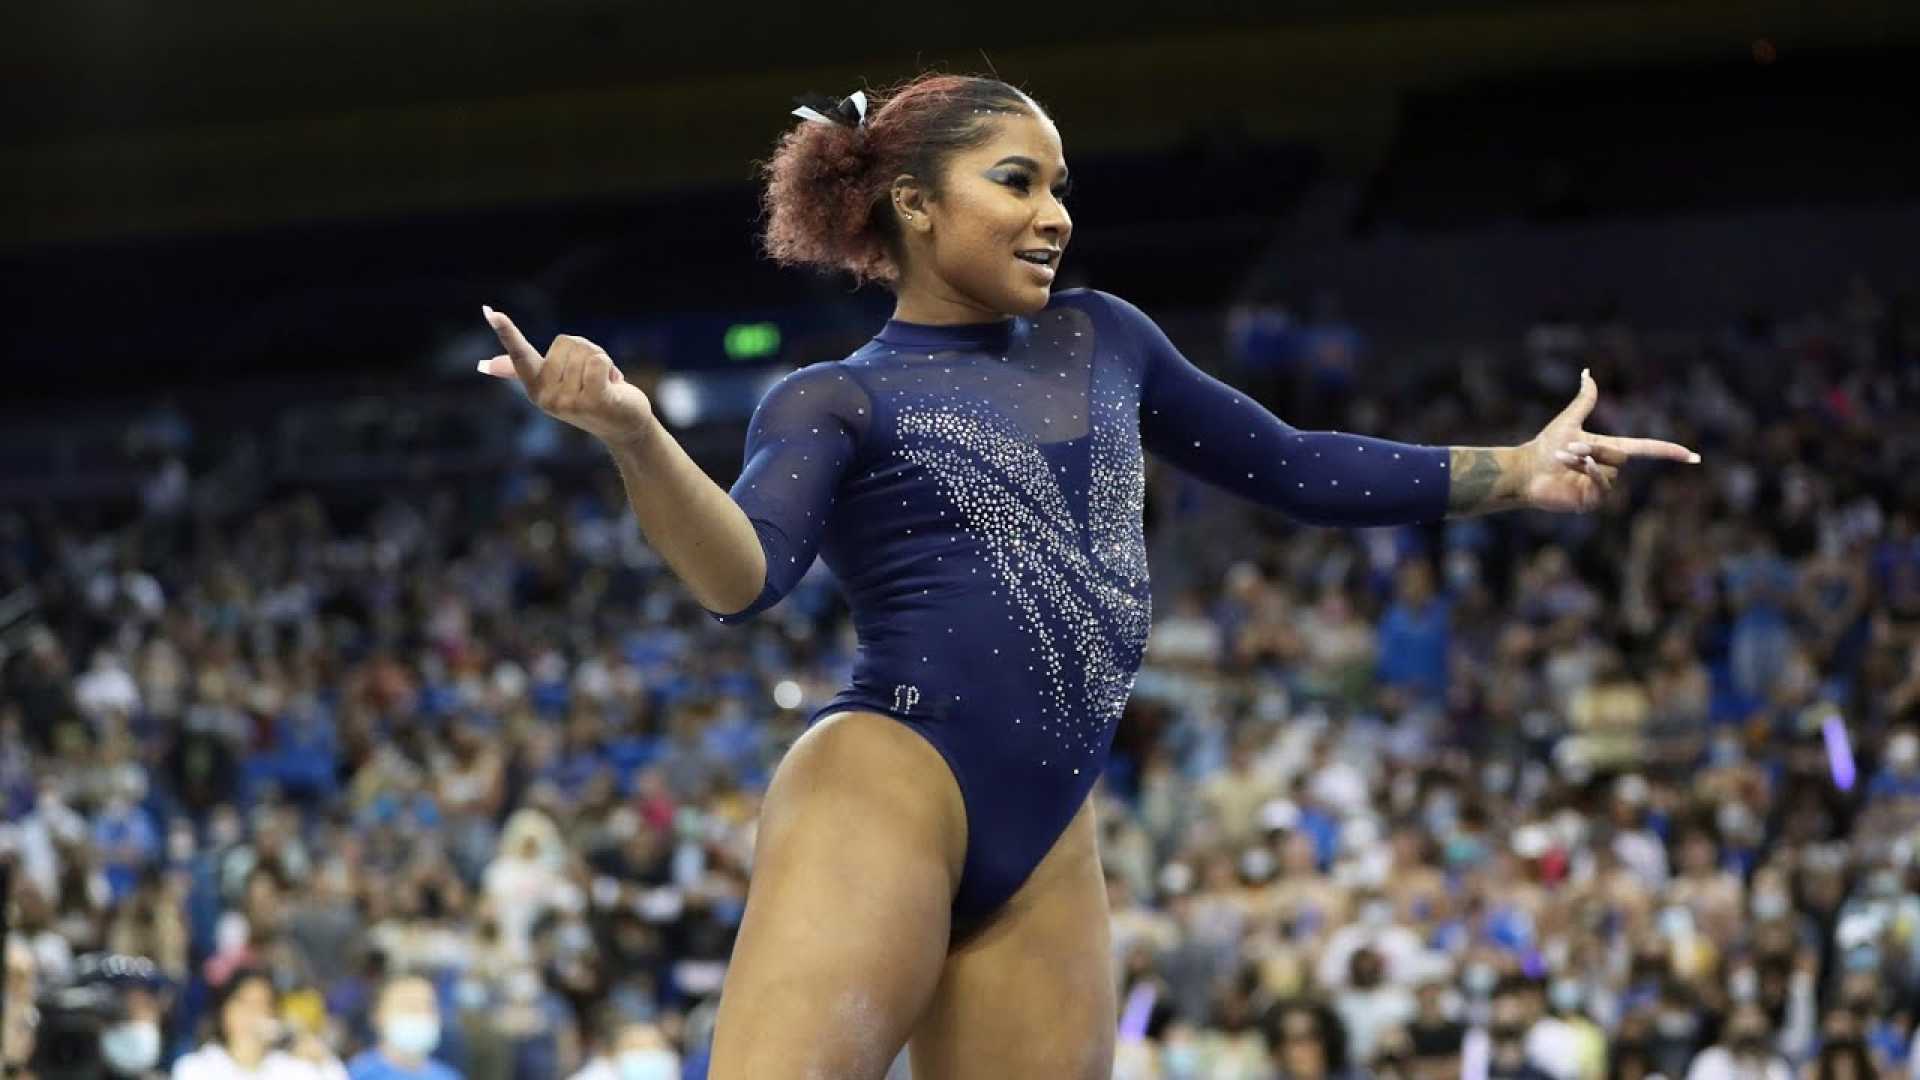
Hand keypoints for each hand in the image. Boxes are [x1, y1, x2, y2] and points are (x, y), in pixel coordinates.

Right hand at [479, 305, 655, 447]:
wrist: (625, 427)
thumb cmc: (589, 396)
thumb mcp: (554, 382)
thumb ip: (521, 370)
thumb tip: (487, 366)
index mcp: (535, 388)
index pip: (519, 355)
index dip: (506, 332)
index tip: (489, 311)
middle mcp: (547, 397)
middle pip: (565, 342)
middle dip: (585, 352)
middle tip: (593, 377)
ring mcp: (570, 402)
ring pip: (584, 351)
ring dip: (601, 361)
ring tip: (605, 383)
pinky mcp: (595, 401)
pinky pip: (598, 361)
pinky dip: (610, 366)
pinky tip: (614, 384)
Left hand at [1519, 368, 1697, 512]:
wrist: (1526, 470)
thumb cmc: (1545, 447)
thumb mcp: (1569, 421)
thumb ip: (1584, 400)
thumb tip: (1587, 373)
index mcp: (1609, 450)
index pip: (1646, 450)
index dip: (1669, 452)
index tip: (1694, 456)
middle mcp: (1610, 469)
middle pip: (1621, 457)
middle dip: (1595, 449)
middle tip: (1567, 448)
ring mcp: (1603, 487)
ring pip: (1609, 470)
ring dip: (1584, 461)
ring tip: (1561, 459)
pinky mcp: (1592, 502)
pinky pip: (1603, 486)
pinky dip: (1589, 473)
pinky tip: (1570, 469)